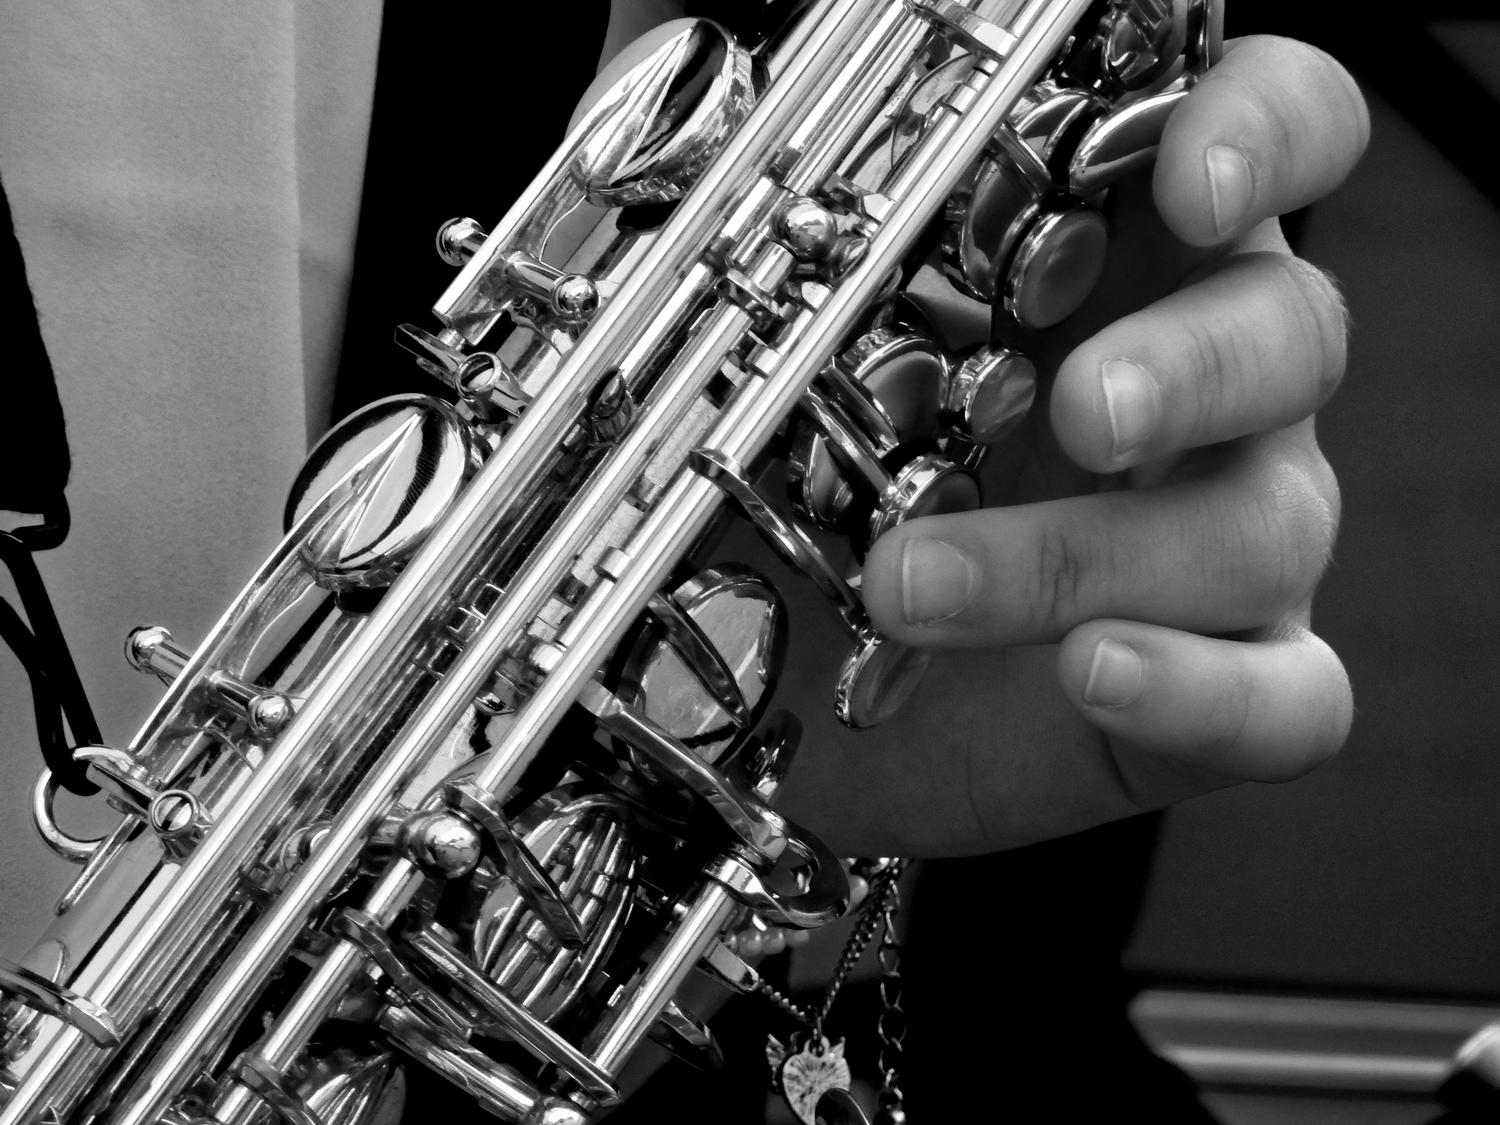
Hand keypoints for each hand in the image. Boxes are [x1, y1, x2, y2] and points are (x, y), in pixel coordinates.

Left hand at [776, 36, 1368, 856]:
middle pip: (1291, 334)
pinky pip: (1289, 696)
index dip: (1263, 137)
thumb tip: (697, 75)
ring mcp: (1225, 539)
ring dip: (1094, 555)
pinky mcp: (1222, 682)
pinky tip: (1093, 671)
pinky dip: (1203, 688)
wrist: (829, 688)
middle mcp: (1205, 391)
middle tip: (1085, 408)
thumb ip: (786, 209)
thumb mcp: (797, 335)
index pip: (1268, 149)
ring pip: (1264, 523)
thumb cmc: (834, 490)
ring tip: (919, 584)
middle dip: (1195, 366)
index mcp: (1128, 269)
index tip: (1191, 177)